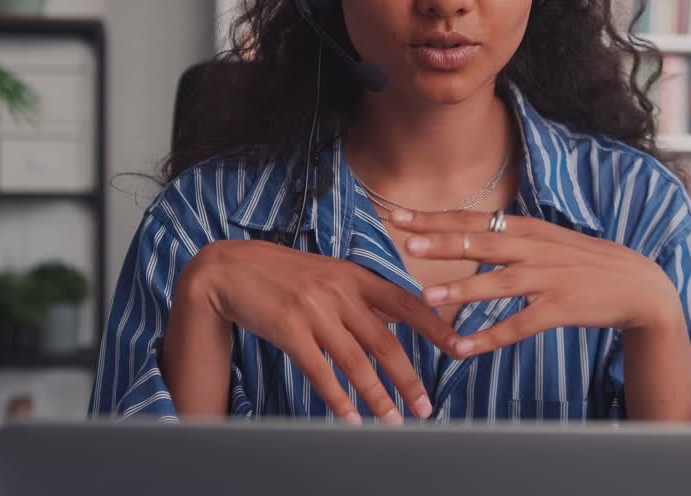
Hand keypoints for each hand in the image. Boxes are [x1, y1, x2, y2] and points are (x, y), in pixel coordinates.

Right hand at [180, 239, 459, 422]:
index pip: (405, 302)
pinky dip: (338, 398)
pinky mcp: (289, 329)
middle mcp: (339, 291)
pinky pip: (320, 371)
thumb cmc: (284, 275)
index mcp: (355, 275)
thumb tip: (396, 321)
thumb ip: (360, 296)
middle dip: (408, 379)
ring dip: (377, 396)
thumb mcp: (329, 274)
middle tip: (425, 407)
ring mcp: (314, 310)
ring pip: (356, 362)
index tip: (459, 348)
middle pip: (385, 341)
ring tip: (393, 420)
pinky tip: (350, 417)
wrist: (231, 268)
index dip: (435, 327)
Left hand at [387, 209, 682, 359]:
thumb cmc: (582, 261)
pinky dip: (490, 337)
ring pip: (497, 284)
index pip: (471, 220)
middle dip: (441, 242)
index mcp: (525, 229)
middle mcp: (533, 249)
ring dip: (461, 291)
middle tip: (404, 242)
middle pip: (480, 243)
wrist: (637, 284)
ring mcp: (547, 279)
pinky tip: (463, 346)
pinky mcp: (560, 309)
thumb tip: (464, 232)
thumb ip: (506, 236)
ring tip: (426, 297)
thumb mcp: (544, 238)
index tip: (397, 214)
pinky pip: (519, 325)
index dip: (433, 218)